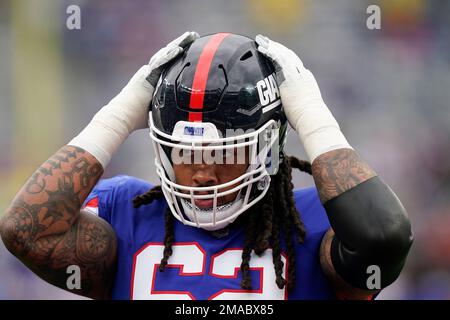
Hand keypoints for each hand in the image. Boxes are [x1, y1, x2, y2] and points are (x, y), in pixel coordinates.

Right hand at [69, 31, 198, 167]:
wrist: (124, 116)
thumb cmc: (139, 118)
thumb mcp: (160, 110)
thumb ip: (170, 107)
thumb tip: (186, 117)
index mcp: (155, 79)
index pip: (170, 63)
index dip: (180, 54)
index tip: (193, 47)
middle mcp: (151, 73)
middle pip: (169, 55)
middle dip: (182, 44)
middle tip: (194, 35)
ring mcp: (148, 73)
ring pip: (165, 55)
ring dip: (178, 44)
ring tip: (190, 36)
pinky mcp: (145, 75)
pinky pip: (159, 64)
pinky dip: (168, 56)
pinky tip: (179, 48)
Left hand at [255, 34, 325, 132]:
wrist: (311, 116)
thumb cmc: (307, 118)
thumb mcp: (301, 108)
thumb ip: (294, 105)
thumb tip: (287, 112)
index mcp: (306, 81)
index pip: (295, 65)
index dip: (285, 57)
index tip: (278, 52)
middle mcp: (302, 74)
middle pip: (288, 56)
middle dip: (277, 47)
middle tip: (267, 41)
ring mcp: (296, 74)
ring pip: (282, 55)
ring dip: (271, 46)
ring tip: (261, 41)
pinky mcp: (288, 76)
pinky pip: (277, 60)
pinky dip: (270, 53)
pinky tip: (262, 48)